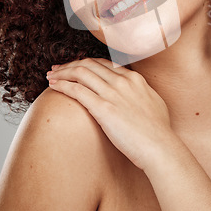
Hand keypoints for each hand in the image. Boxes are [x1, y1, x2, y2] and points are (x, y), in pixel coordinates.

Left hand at [46, 57, 175, 170]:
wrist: (160, 146)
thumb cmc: (158, 131)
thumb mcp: (153, 102)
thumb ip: (140, 93)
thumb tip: (135, 93)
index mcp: (134, 78)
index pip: (104, 63)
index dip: (87, 63)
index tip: (76, 67)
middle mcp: (123, 81)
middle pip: (90, 64)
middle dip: (70, 64)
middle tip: (57, 68)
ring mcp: (113, 93)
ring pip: (81, 73)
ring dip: (62, 72)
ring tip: (51, 76)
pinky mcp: (104, 108)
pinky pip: (77, 90)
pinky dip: (63, 85)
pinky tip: (53, 86)